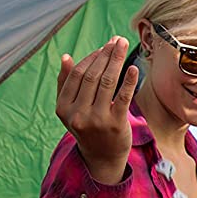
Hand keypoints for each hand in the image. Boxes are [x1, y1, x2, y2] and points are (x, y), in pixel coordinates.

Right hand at [56, 36, 138, 184]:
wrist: (102, 157)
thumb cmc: (87, 126)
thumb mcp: (70, 110)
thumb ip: (66, 84)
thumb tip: (66, 57)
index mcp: (63, 108)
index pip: (78, 75)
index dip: (91, 58)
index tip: (104, 47)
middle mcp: (78, 114)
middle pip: (92, 76)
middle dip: (106, 54)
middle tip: (117, 41)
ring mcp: (97, 120)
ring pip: (106, 82)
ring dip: (116, 60)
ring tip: (124, 46)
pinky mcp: (116, 124)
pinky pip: (123, 97)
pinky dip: (128, 80)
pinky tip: (133, 68)